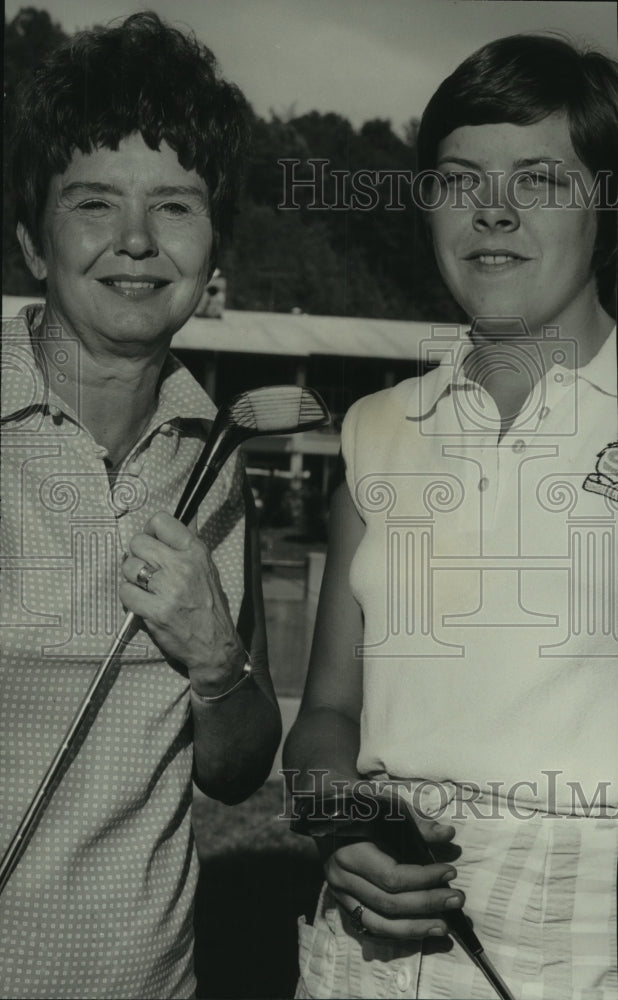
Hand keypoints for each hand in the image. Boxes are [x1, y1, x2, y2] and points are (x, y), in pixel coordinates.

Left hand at [120, 510, 244, 692]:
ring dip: (131, 577)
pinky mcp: (155, 611)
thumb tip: (177, 518)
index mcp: (196, 552)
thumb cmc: (209, 605)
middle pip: (138, 542)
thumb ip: (187, 545)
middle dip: (137, 555)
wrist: (215, 645)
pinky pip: (125, 592)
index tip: (151, 542)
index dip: (149, 530)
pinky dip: (129, 597)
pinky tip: (142, 602)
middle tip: (146, 569)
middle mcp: (182, 566)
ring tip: (145, 587)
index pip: (160, 521)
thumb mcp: (206, 568)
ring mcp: (168, 589)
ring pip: (128, 566)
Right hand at [320, 811, 462, 939]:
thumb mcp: (387, 806)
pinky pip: (371, 927)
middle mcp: (340, 878)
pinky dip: (398, 933)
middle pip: (387, 903)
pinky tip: (422, 932)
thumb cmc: (360, 806)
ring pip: (378, 924)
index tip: (450, 871)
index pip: (390, 876)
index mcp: (349, 851)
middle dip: (426, 904)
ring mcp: (340, 895)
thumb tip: (448, 835)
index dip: (423, 878)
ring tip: (444, 927)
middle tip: (457, 899)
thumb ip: (416, 823)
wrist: (324, 809)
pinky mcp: (344, 905)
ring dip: (414, 928)